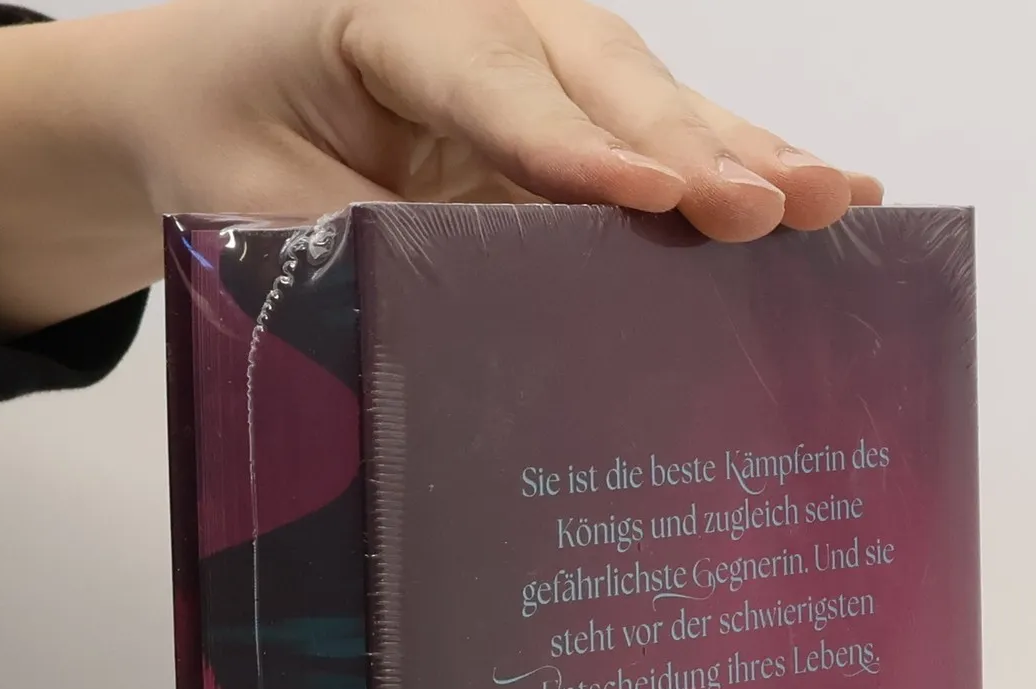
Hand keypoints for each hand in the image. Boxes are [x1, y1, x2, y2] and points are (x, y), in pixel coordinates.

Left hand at [0, 0, 880, 336]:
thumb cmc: (220, 139)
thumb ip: (328, 244)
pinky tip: (824, 197)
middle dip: (691, 148)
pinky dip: (735, 166)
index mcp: (384, 21)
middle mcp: (480, 20)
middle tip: (772, 209)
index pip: (492, 86)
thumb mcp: (241, 206)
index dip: (569, 145)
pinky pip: (658, 136)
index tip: (640, 190)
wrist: (203, 95)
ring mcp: (535, 61)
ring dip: (743, 154)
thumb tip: (430, 313)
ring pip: (652, 98)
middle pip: (602, 79)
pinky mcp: (567, 115)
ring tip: (832, 205)